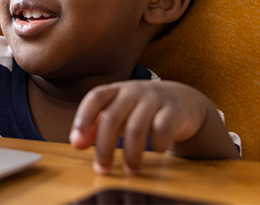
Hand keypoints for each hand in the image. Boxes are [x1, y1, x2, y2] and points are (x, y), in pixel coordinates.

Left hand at [69, 80, 237, 173]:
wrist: (183, 100)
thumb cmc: (143, 109)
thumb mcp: (119, 113)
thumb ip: (96, 126)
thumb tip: (77, 143)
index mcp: (117, 90)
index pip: (95, 97)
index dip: (83, 118)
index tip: (76, 142)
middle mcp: (134, 91)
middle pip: (112, 118)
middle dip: (104, 148)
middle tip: (102, 169)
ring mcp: (155, 98)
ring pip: (136, 128)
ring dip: (131, 154)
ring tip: (131, 170)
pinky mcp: (174, 110)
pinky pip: (162, 130)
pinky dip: (157, 145)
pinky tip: (157, 151)